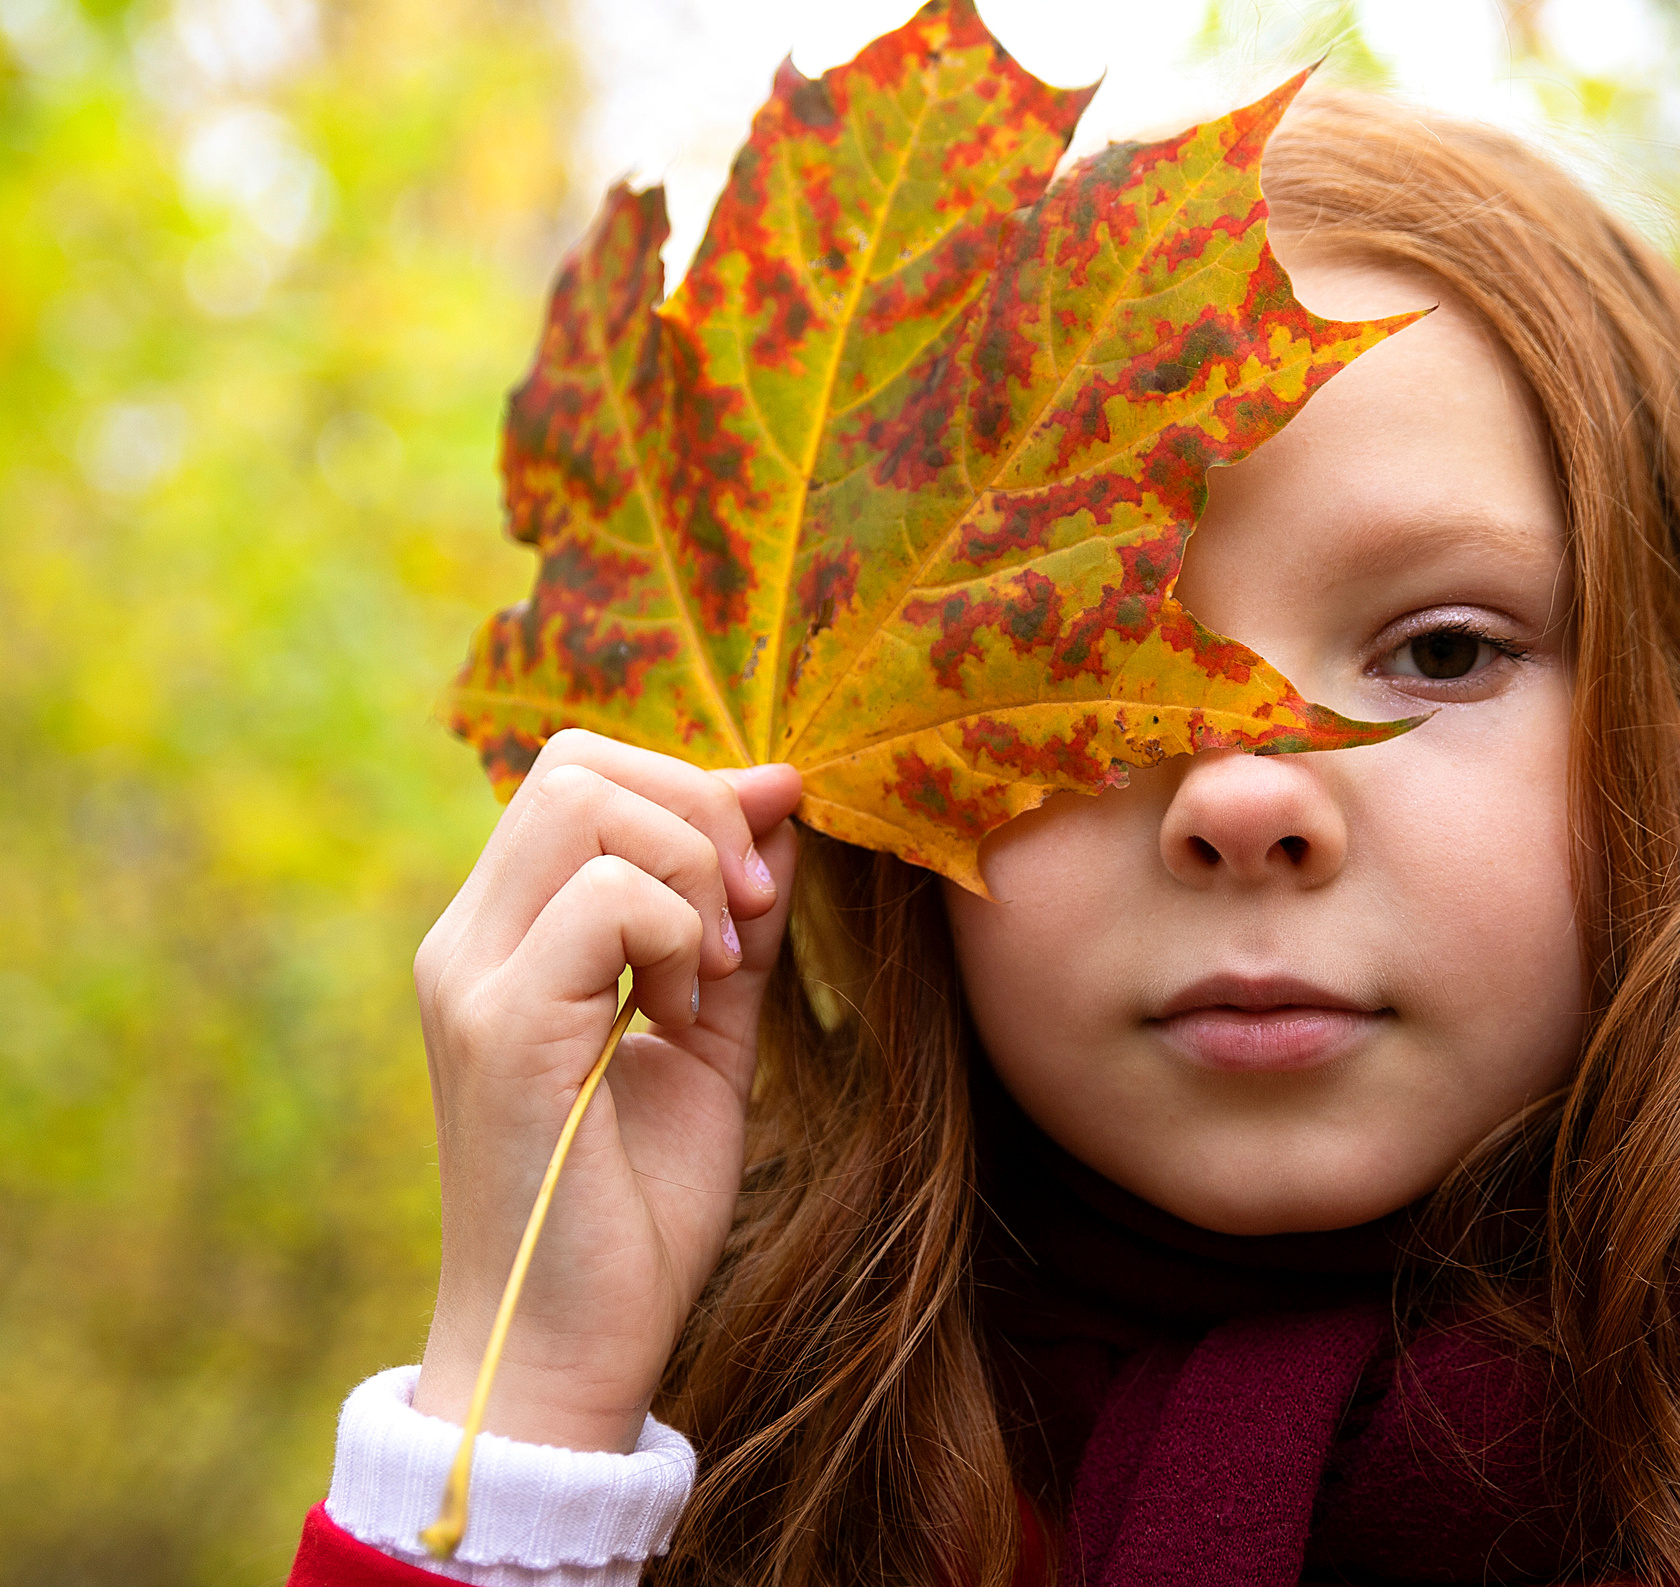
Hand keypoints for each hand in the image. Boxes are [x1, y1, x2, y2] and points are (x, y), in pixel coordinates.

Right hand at [409, 730, 801, 1452]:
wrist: (576, 1350)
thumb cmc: (635, 1209)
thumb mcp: (709, 1035)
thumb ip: (734, 928)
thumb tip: (781, 807)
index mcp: (505, 937)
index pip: (579, 770)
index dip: (695, 789)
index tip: (768, 876)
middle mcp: (467, 942)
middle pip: (576, 761)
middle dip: (700, 811)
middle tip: (749, 917)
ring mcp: (472, 980)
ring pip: (583, 800)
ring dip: (691, 872)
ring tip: (711, 980)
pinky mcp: (502, 1030)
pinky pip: (605, 898)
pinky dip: (673, 935)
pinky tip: (682, 1018)